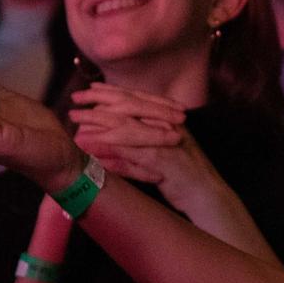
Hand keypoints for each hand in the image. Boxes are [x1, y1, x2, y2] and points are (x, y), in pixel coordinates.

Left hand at [67, 84, 224, 208]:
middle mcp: (166, 125)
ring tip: (76, 120)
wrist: (207, 195)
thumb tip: (117, 133)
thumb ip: (145, 140)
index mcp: (167, 119)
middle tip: (76, 98)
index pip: (137, 98)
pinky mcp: (161, 160)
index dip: (113, 92)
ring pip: (125, 126)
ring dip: (97, 122)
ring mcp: (164, 141)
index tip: (91, 88)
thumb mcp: (166, 151)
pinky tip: (91, 149)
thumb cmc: (185, 176)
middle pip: (127, 106)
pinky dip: (109, 150)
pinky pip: (130, 152)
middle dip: (99, 101)